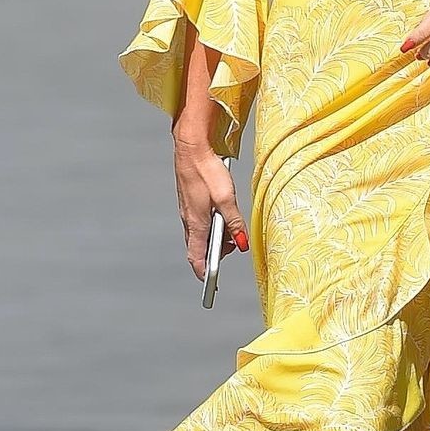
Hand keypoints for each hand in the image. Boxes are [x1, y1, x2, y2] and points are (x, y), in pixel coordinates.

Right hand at [172, 132, 247, 278]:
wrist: (191, 147)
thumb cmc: (206, 170)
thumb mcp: (226, 198)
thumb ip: (234, 222)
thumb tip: (241, 242)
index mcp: (196, 223)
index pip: (196, 257)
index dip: (204, 272)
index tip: (212, 282)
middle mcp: (189, 220)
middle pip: (200, 247)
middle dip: (217, 252)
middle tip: (235, 243)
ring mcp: (188, 211)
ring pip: (201, 233)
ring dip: (216, 236)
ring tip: (231, 226)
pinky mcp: (190, 201)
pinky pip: (200, 221)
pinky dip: (212, 224)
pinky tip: (222, 212)